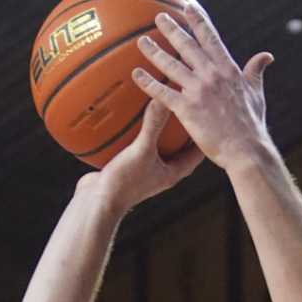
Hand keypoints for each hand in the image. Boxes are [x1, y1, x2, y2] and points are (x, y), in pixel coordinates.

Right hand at [80, 97, 203, 216]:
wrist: (95, 204)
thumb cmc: (123, 183)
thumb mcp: (141, 150)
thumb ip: (154, 124)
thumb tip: (164, 97)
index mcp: (175, 172)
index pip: (199, 149)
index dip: (205, 131)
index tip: (206, 111)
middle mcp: (163, 172)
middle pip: (182, 147)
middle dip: (185, 129)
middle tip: (187, 106)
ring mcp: (146, 172)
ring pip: (160, 147)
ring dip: (161, 130)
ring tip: (162, 108)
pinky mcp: (129, 169)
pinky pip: (139, 147)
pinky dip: (138, 134)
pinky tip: (131, 120)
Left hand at [129, 6, 274, 171]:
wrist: (245, 148)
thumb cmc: (251, 124)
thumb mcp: (256, 92)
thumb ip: (256, 71)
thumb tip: (266, 56)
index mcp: (228, 68)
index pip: (210, 37)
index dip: (198, 20)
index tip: (188, 6)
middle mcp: (212, 74)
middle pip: (187, 45)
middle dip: (172, 29)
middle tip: (159, 16)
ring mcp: (198, 90)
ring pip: (171, 65)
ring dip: (154, 51)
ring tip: (141, 41)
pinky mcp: (187, 109)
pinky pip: (162, 93)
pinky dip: (148, 82)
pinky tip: (136, 74)